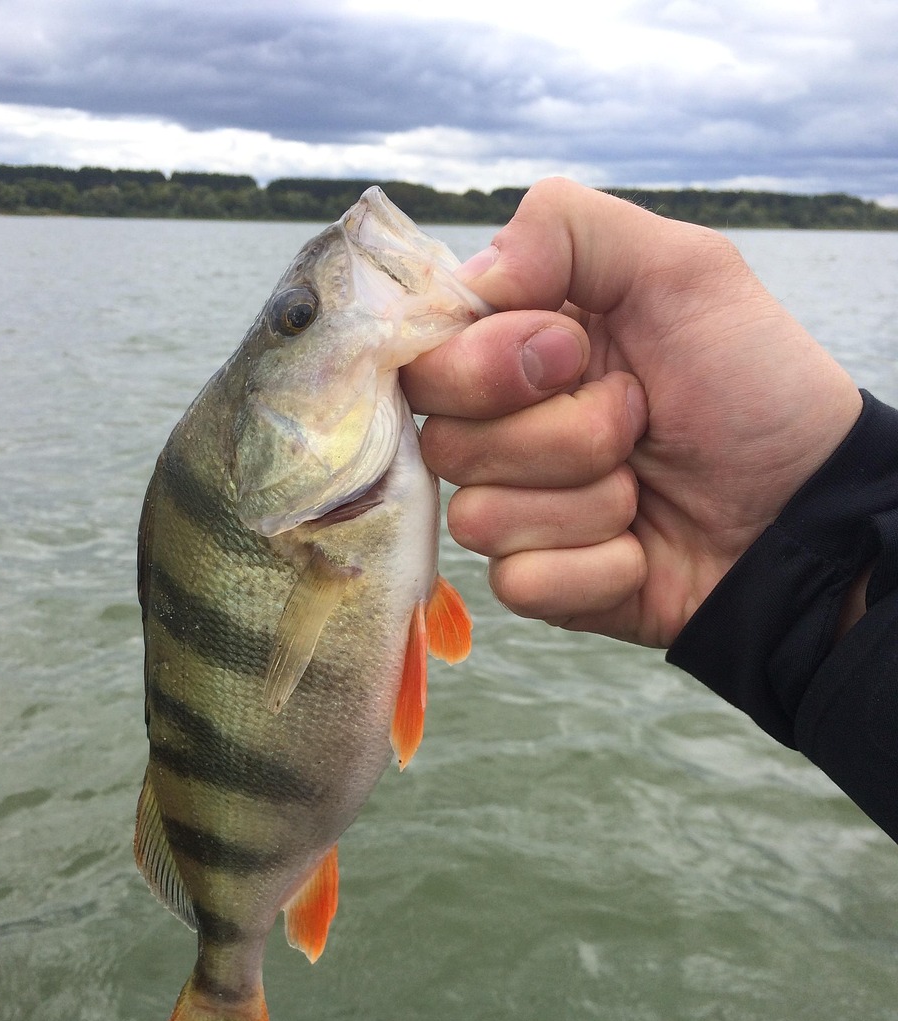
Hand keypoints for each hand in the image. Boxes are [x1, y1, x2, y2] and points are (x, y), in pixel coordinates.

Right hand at [402, 179, 862, 647]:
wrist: (804, 508)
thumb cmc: (751, 384)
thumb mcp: (682, 269)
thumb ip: (564, 229)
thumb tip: (468, 279)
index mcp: (516, 346)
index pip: (424, 358)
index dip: (483, 365)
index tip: (569, 355)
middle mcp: (501, 428)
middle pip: (447, 444)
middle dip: (562, 434)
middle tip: (637, 414)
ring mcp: (517, 510)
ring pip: (480, 520)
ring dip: (591, 501)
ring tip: (648, 485)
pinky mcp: (539, 583)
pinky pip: (522, 582)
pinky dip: (599, 565)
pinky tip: (643, 548)